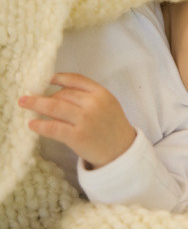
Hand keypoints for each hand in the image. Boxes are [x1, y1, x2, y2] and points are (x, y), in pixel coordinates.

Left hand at [19, 73, 135, 168]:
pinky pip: (53, 128)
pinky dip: (40, 125)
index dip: (58, 78)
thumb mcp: (109, 104)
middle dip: (46, 96)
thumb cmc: (113, 127)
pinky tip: (32, 124)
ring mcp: (85, 120)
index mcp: (102, 93)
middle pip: (63, 94)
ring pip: (54, 107)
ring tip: (24, 103)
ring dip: (36, 104)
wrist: (122, 151)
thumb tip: (59, 90)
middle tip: (32, 99)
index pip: (75, 80)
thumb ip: (89, 95)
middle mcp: (94, 104)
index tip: (46, 80)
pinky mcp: (77, 136)